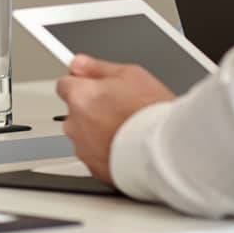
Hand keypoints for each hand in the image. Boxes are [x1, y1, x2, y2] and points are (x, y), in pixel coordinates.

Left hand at [55, 55, 174, 183]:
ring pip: (84, 135)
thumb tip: (78, 63)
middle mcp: (75, 124)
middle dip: (91, 109)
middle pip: (74, 111)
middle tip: (120, 110)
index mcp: (80, 97)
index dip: (81, 84)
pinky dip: (105, 152)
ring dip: (97, 132)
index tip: (92, 87)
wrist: (169, 151)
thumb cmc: (154, 114)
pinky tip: (126, 146)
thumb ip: (98, 67)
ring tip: (127, 130)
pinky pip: (94, 155)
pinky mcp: (93, 169)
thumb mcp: (132, 75)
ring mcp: (82, 148)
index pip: (64, 85)